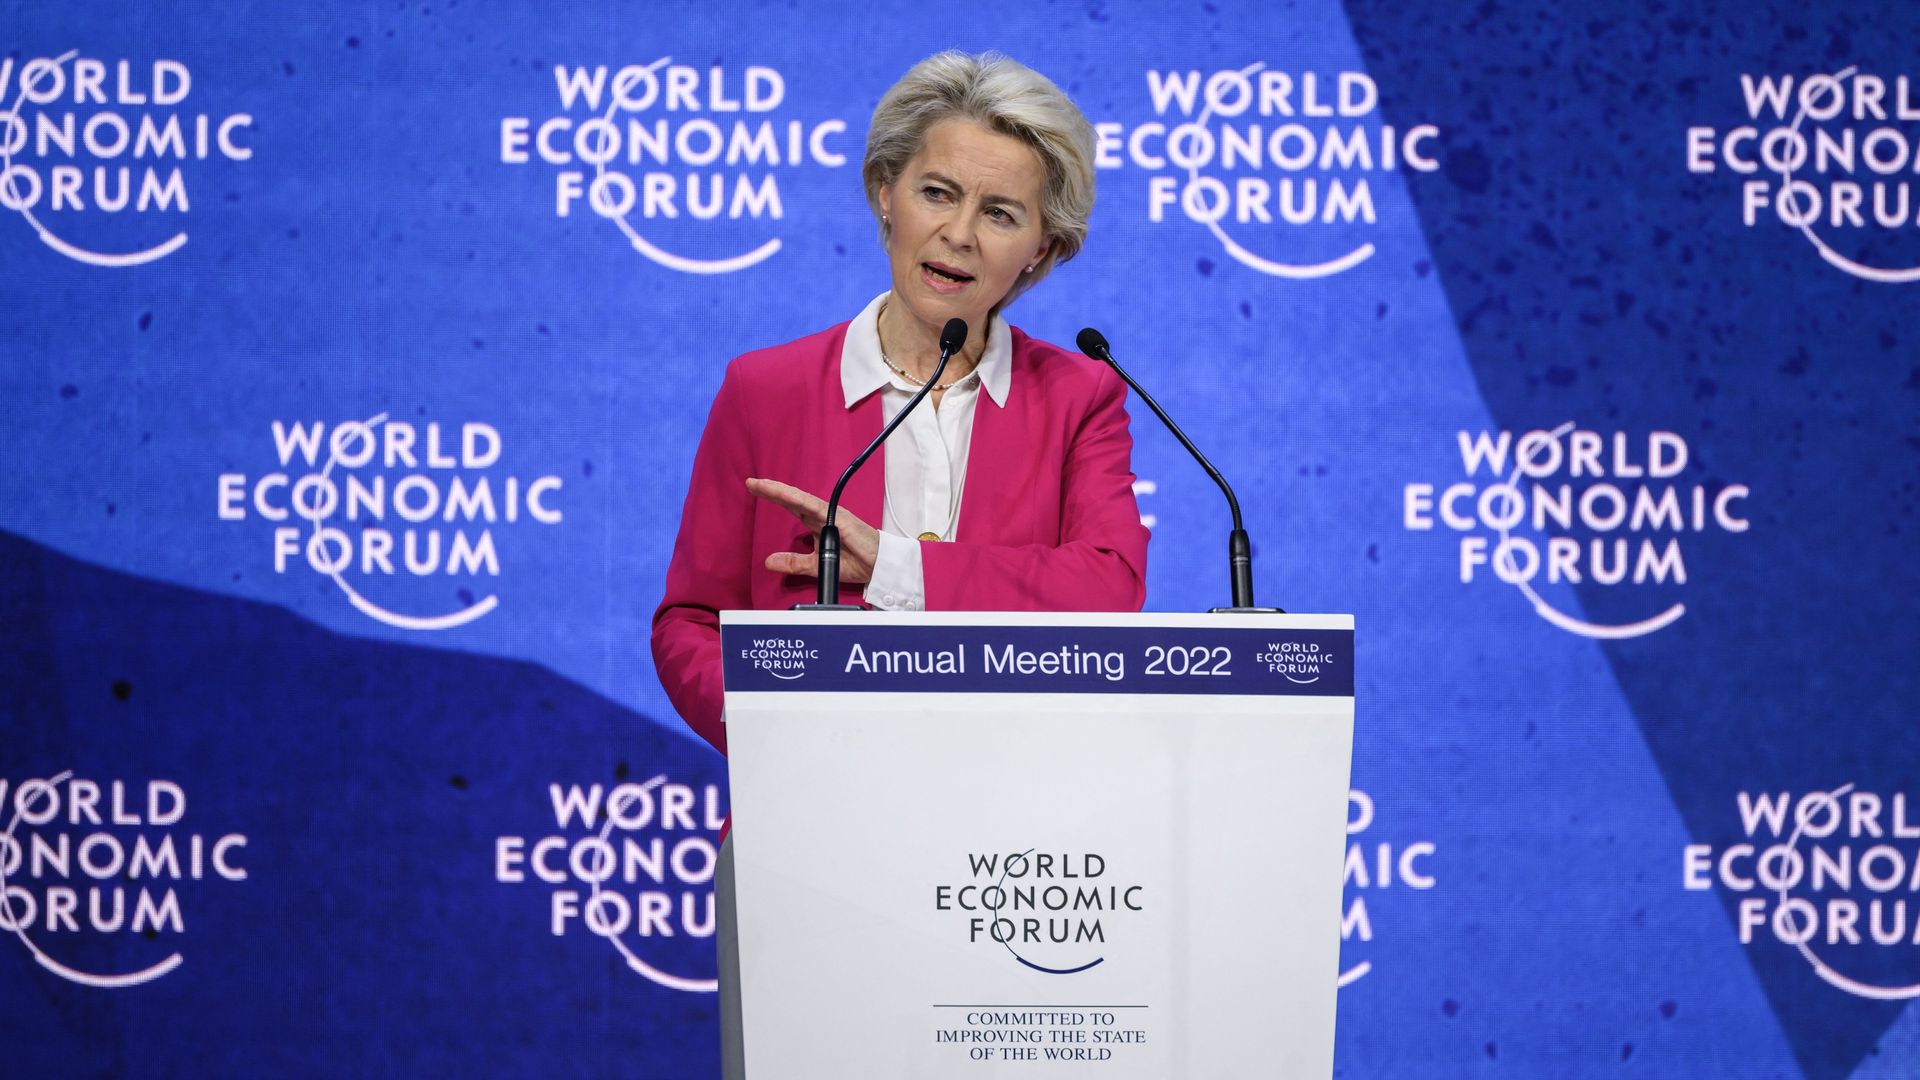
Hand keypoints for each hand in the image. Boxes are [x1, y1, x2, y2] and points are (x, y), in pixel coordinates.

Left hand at [746, 478, 879, 583]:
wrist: (879, 566)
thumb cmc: (855, 561)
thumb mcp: (815, 564)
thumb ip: (794, 562)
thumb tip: (769, 561)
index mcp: (817, 523)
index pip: (792, 507)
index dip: (774, 498)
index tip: (755, 489)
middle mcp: (822, 515)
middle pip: (792, 499)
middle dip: (771, 490)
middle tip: (751, 483)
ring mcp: (830, 514)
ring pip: (800, 499)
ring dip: (781, 492)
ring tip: (762, 485)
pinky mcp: (838, 518)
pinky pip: (815, 507)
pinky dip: (799, 500)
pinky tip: (785, 495)